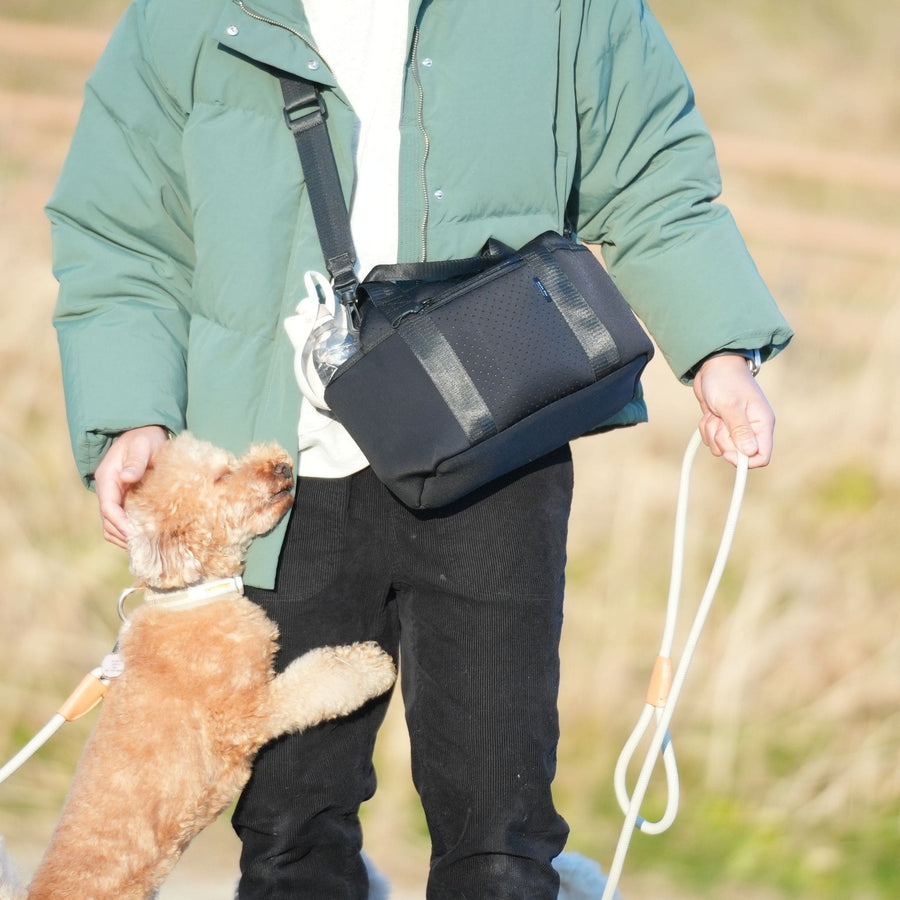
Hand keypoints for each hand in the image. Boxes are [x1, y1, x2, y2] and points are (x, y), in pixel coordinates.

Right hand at [94, 425, 169, 548]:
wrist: (144, 434)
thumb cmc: (144, 438)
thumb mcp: (142, 446)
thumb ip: (136, 461)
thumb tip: (126, 478)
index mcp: (107, 478)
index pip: (108, 507)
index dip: (120, 523)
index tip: (135, 535)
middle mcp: (108, 491)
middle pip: (108, 522)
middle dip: (124, 535)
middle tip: (147, 546)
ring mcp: (115, 497)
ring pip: (112, 526)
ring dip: (126, 538)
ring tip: (147, 547)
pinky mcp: (124, 501)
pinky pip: (122, 523)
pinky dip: (131, 533)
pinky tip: (148, 538)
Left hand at [692, 355, 774, 467]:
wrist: (712, 364)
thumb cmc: (725, 380)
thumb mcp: (730, 405)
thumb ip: (740, 430)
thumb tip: (749, 453)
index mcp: (762, 424)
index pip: (762, 456)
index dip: (744, 459)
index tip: (728, 449)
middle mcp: (752, 428)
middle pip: (737, 454)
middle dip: (722, 441)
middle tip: (720, 422)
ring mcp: (736, 428)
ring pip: (721, 447)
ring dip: (712, 433)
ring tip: (715, 414)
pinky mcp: (722, 425)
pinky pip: (712, 439)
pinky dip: (706, 428)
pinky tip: (710, 413)